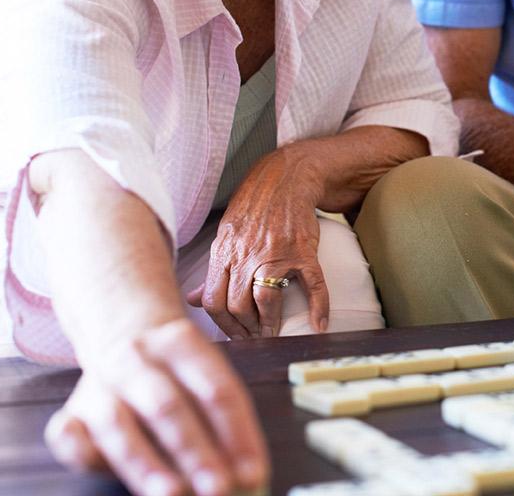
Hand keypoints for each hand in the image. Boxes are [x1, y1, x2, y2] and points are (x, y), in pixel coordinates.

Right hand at [44, 318, 268, 495]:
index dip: (237, 433)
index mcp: (181, 343)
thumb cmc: (176, 369)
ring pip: (118, 424)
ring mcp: (99, 384)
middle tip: (219, 488)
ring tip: (173, 494)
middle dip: (195, 451)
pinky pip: (68, 434)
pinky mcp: (72, 410)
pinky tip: (104, 471)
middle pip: (167, 406)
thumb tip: (250, 477)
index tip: (254, 472)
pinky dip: (85, 455)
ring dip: (146, 463)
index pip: (216, 390)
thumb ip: (225, 419)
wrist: (121, 329)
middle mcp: (136, 359)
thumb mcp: (205, 371)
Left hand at [188, 148, 328, 337]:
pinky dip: (318, 307)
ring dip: (269, 323)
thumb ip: (213, 270)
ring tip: (273, 332)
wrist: (286, 177)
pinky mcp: (303, 250)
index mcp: (224, 252)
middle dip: (245, 329)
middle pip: (236, 305)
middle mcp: (246, 254)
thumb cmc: (255, 206)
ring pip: (265, 298)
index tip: (234, 333)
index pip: (213, 300)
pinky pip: (312, 284)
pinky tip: (319, 324)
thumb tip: (194, 299)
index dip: (223, 325)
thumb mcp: (226, 235)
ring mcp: (275, 252)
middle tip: (254, 336)